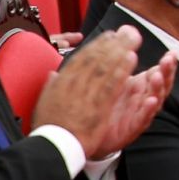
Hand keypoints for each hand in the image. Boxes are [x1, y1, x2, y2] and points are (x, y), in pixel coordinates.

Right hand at [31, 27, 143, 156]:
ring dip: (120, 51)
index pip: (82, 58)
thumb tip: (54, 73)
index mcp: (62, 82)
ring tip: (133, 40)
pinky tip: (132, 60)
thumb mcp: (45, 102)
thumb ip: (52, 85)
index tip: (109, 35)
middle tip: (127, 31)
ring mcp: (86, 95)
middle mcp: (74, 84)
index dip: (98, 45)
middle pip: (97, 58)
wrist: (53, 148)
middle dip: (114, 43)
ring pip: (105, 68)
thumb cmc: (50, 127)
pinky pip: (112, 85)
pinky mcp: (98, 107)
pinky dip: (122, 70)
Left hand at [87, 30, 177, 157]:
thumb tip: (127, 30)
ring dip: (159, 88)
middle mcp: (144, 99)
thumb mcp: (116, 77)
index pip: (160, 73)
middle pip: (162, 85)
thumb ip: (122, 57)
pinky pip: (143, 119)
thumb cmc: (106, 103)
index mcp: (142, 86)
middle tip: (168, 60)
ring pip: (155, 100)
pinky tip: (151, 101)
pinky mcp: (132, 129)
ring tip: (158, 76)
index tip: (172, 53)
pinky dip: (148, 110)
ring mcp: (140, 114)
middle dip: (167, 72)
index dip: (168, 64)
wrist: (90, 134)